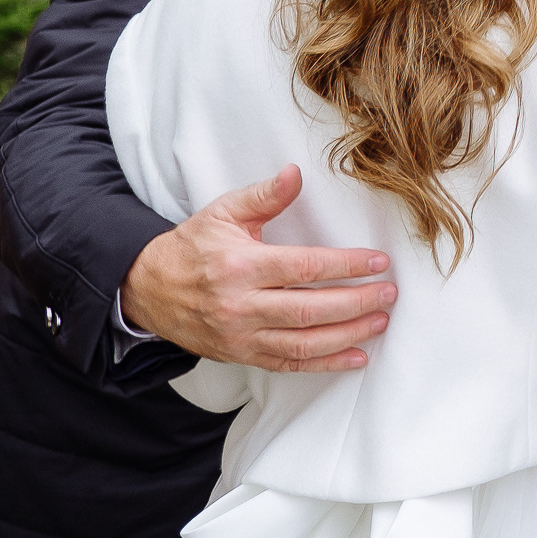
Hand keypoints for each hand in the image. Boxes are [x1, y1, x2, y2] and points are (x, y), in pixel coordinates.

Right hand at [120, 165, 394, 372]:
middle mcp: (240, 306)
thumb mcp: (223, 213)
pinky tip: (356, 356)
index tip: (378, 262)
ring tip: (380, 321)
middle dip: (355, 303)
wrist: (147, 290)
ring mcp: (240, 336)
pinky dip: (325, 364)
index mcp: (240, 267)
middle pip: (308, 309)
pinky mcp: (241, 355)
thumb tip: (295, 173)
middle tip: (389, 294)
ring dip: (347, 335)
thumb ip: (264, 195)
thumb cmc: (193, 247)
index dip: (345, 266)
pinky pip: (288, 364)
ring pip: (302, 343)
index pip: (303, 267)